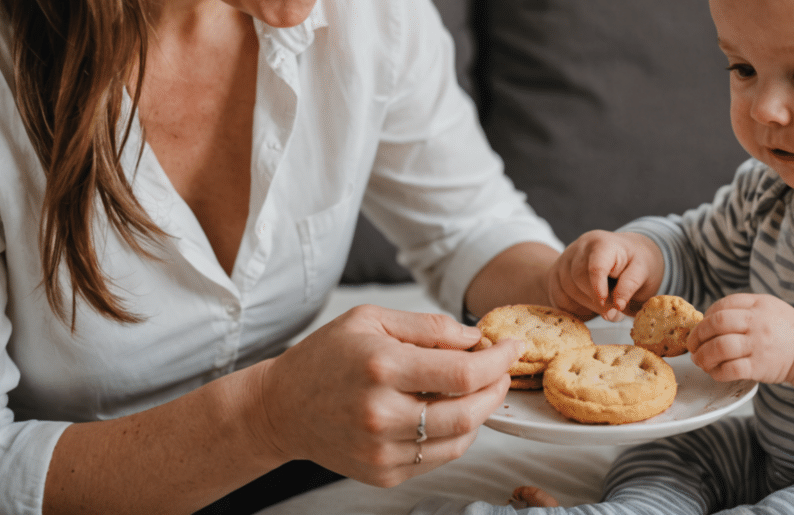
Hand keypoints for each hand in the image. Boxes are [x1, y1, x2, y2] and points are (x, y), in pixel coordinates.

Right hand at [249, 306, 522, 487]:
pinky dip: (457, 434)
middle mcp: (382, 414)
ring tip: (480, 389)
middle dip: (496, 388)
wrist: (280, 408)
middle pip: (468, 412)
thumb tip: (477, 338)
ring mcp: (381, 450)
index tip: (513, 347)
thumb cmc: (326, 356)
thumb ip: (429, 327)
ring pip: (459, 440)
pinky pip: (438, 457)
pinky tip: (452, 411)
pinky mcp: (382, 473)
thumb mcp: (372, 319)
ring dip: (481, 413)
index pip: (462, 373)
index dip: (497, 361)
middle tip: (502, 369)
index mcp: (381, 368)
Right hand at [547, 230, 663, 320]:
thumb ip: (630, 288)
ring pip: (566, 288)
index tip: (614, 306)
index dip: (601, 290)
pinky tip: (590, 307)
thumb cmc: (634, 264)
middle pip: (578, 278)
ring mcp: (566, 257)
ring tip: (604, 308)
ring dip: (586, 305)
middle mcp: (581, 246)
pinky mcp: (557, 270)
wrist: (624, 255)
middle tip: (614, 310)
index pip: (595, 267)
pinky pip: (558, 295)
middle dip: (596, 300)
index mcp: (604, 242)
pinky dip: (574, 307)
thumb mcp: (643, 272)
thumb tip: (616, 306)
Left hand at [687, 294, 793, 385]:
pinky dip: (717, 372)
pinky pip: (731, 370)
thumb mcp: (766, 306)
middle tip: (692, 346)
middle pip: (716, 324)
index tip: (702, 327)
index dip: (705, 317)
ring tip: (700, 361)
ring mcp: (758, 345)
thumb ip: (741, 307)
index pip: (722, 306)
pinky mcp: (759, 367)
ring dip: (703, 357)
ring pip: (720, 348)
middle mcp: (756, 323)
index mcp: (757, 305)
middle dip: (697, 336)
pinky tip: (715, 372)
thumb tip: (707, 318)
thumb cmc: (783, 328)